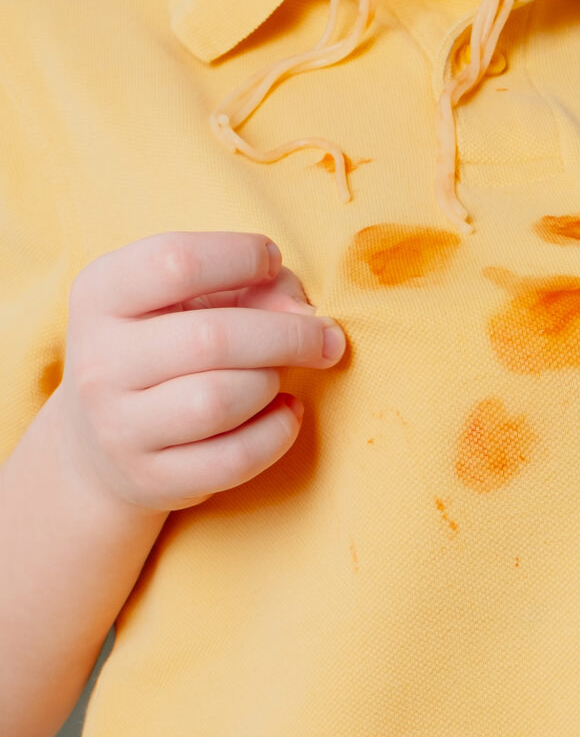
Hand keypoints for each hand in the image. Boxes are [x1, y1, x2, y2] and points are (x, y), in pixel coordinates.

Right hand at [53, 232, 345, 513]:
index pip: (175, 262)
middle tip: (325, 336)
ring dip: (272, 382)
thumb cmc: (170, 346)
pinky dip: (278, 431)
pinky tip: (286, 412)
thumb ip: (256, 288)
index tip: (271, 261)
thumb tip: (305, 315)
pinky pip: (236, 458)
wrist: (104, 440)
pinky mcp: (151, 480)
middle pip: (211, 340)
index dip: (240, 256)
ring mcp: (119, 429)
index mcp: (100, 296)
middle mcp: (97, 362)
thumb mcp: (194, 300)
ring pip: (220, 400)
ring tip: (280, 376)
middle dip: (288, 335)